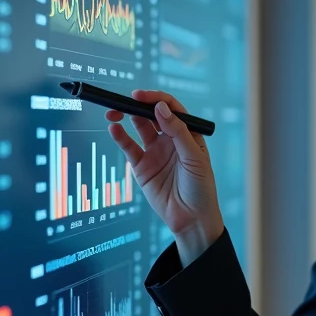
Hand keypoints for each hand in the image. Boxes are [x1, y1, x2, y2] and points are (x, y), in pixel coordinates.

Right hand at [105, 90, 223, 246]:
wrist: (191, 218)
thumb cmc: (201, 187)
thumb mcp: (194, 157)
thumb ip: (178, 132)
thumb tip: (161, 108)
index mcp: (187, 134)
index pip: (171, 109)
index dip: (157, 99)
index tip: (142, 96)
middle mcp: (170, 140)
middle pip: (152, 115)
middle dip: (139, 105)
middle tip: (127, 101)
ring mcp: (155, 152)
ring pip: (139, 127)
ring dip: (127, 116)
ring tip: (115, 112)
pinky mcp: (142, 166)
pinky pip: (129, 147)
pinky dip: (120, 136)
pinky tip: (114, 129)